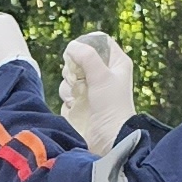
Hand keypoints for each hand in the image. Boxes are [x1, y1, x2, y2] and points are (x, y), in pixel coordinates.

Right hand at [59, 31, 138, 150]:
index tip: (79, 52)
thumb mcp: (102, 76)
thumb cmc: (112, 107)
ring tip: (78, 96)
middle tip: (78, 76)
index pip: (100, 42)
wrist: (107, 139)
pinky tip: (74, 106)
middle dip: (73, 67)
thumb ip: (86, 57)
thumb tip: (71, 47)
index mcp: (116, 63)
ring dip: (69, 84)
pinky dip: (67, 98)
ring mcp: (89, 89)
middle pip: (79, 57)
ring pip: (69, 75)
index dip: (87, 44)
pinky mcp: (78, 103)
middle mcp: (103, 74)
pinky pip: (65, 92)